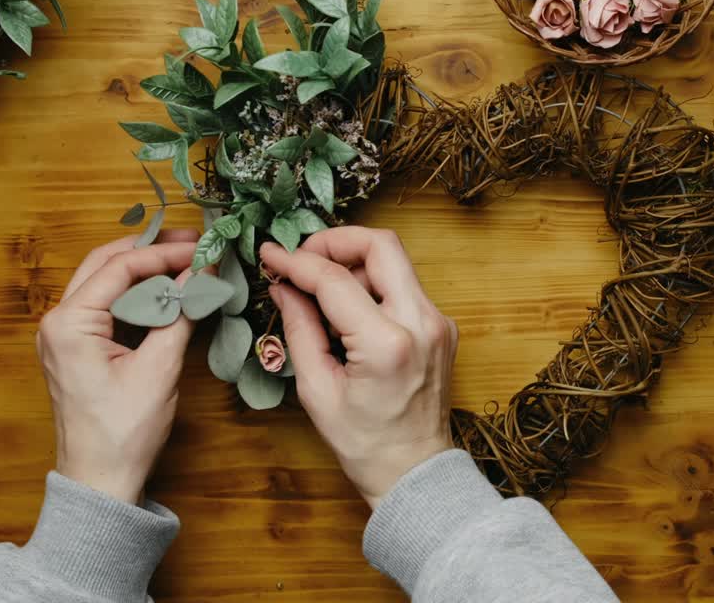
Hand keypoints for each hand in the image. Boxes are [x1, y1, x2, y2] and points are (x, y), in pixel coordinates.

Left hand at [35, 231, 198, 504]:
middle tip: (194, 241)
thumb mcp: (159, 369)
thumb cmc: (124, 431)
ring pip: (105, 281)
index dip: (165, 254)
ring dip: (144, 268)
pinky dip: (137, 293)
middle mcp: (57, 321)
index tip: (204, 249)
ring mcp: (63, 334)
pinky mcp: (76, 347)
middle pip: (106, 263)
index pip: (121, 267)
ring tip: (185, 260)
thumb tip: (202, 274)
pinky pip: (106, 305)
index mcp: (69, 322)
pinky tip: (167, 291)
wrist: (100, 480)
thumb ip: (180, 313)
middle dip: (150, 249)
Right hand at [260, 227, 456, 508]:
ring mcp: (439, 322)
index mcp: (388, 345)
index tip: (271, 256)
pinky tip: (347, 310)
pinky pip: (404, 285)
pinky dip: (372, 285)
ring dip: (353, 263)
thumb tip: (283, 285)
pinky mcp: (442, 325)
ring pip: (395, 260)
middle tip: (303, 259)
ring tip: (320, 291)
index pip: (336, 280)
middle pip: (382, 245)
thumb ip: (299, 328)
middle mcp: (422, 323)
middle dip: (335, 241)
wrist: (415, 470)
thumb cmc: (364, 442)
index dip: (296, 262)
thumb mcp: (317, 390)